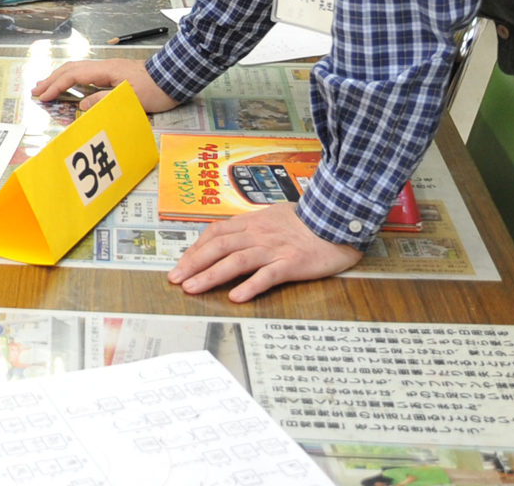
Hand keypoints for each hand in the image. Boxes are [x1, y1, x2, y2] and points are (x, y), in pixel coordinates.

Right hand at [30, 58, 177, 110]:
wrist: (174, 78)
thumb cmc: (154, 90)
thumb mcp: (128, 99)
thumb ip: (103, 101)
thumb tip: (81, 106)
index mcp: (105, 70)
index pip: (73, 76)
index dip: (56, 86)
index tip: (42, 97)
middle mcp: (104, 66)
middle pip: (71, 69)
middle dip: (52, 79)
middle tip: (35, 90)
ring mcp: (109, 68)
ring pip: (77, 69)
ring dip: (60, 78)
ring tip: (46, 86)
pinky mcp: (114, 73)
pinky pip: (86, 73)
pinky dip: (72, 79)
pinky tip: (70, 85)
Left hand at [167, 203, 363, 302]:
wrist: (338, 219)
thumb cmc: (307, 221)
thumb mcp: (273, 217)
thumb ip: (252, 227)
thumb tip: (229, 237)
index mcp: (252, 223)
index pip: (216, 233)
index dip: (195, 249)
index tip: (181, 264)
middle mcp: (258, 235)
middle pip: (218, 247)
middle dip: (193, 263)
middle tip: (175, 279)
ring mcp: (274, 249)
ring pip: (236, 261)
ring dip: (210, 275)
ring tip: (193, 289)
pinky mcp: (291, 263)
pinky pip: (267, 276)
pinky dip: (250, 286)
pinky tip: (235, 297)